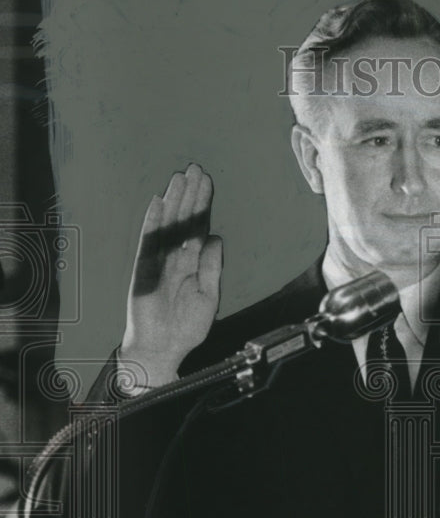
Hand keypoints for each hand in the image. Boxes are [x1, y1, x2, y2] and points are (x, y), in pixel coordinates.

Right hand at [120, 164, 221, 386]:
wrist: (163, 348)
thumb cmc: (187, 326)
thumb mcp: (209, 296)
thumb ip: (212, 267)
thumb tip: (216, 238)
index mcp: (193, 263)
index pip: (198, 227)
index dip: (203, 205)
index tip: (207, 183)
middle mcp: (176, 257)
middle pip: (183, 219)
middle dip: (190, 194)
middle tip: (195, 168)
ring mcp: (159, 261)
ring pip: (167, 225)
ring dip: (173, 201)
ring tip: (179, 178)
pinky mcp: (144, 269)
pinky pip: (149, 242)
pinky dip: (153, 222)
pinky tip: (158, 203)